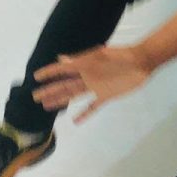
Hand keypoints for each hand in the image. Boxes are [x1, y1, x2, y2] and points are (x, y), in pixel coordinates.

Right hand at [33, 45, 151, 121]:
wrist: (142, 62)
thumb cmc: (122, 55)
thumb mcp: (101, 55)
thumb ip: (80, 60)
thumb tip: (60, 59)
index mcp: (84, 65)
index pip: (63, 69)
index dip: (50, 72)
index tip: (36, 76)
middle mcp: (87, 77)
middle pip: (64, 85)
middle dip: (50, 90)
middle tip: (35, 97)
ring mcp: (95, 88)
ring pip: (74, 96)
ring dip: (61, 101)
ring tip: (46, 106)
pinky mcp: (106, 96)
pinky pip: (92, 107)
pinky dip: (84, 114)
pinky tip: (75, 121)